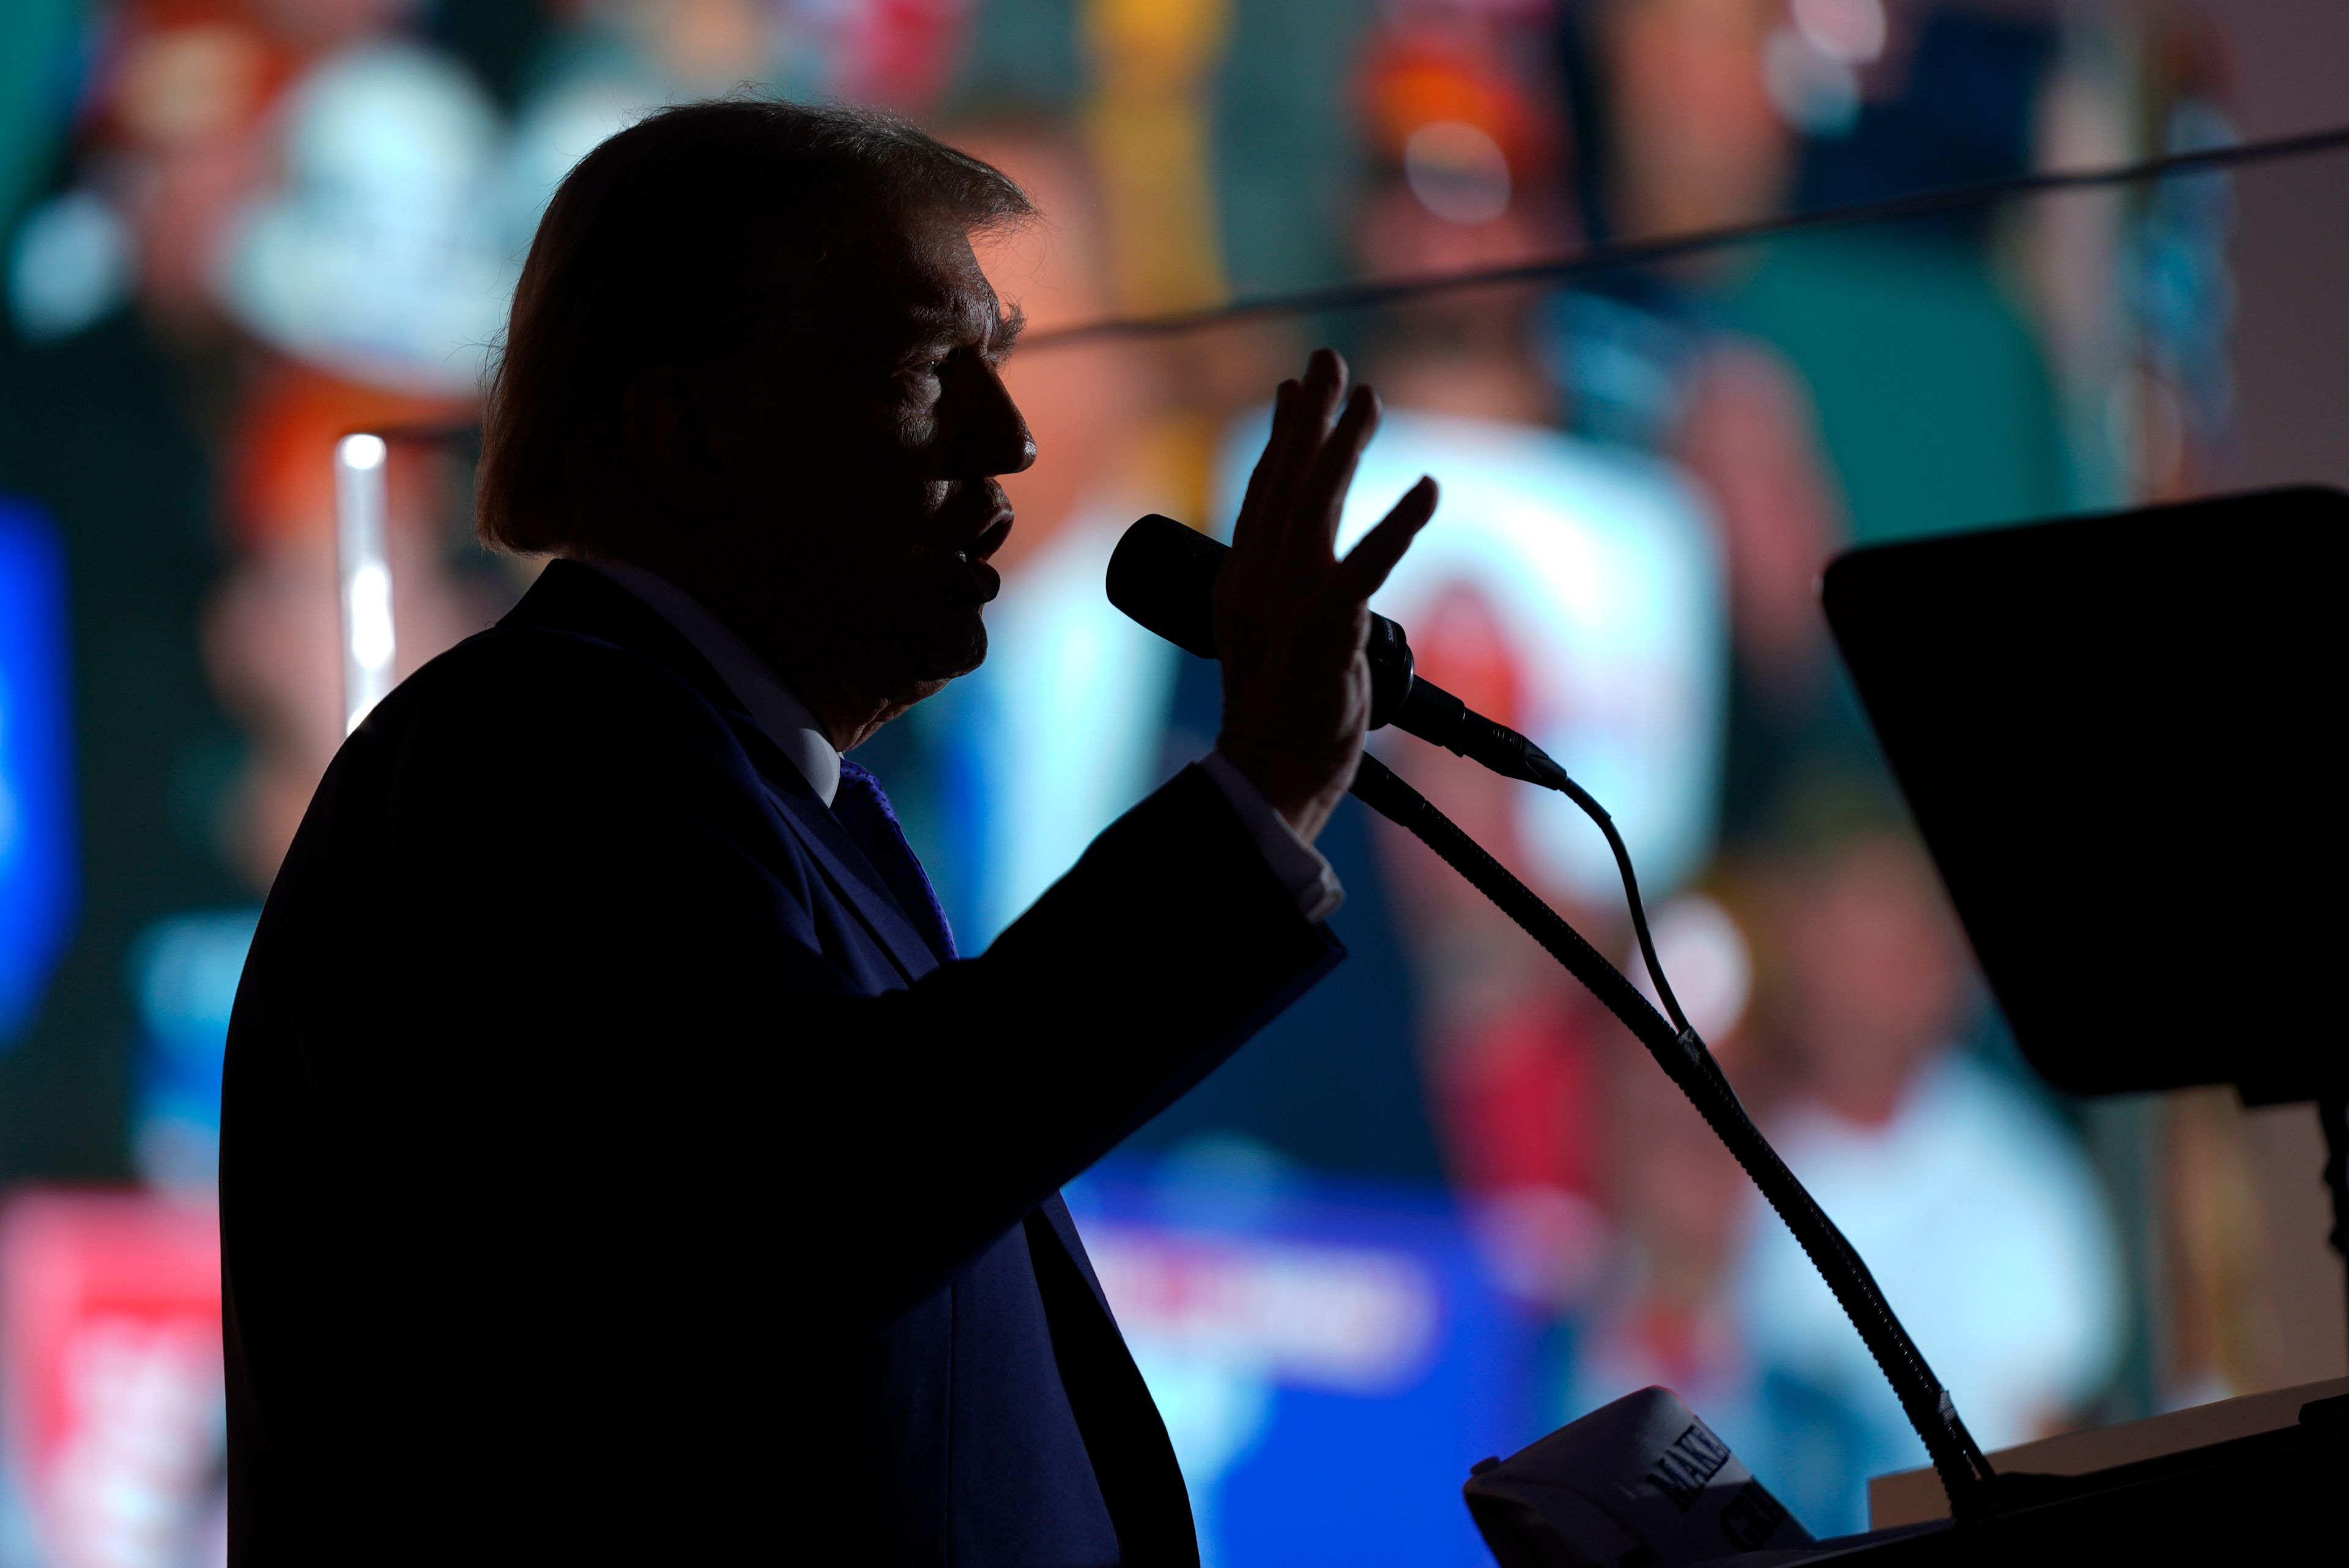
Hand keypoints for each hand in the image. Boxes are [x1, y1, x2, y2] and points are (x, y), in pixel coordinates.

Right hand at [1214, 349, 1436, 843]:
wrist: (1265, 778)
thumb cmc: (1274, 721)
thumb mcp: (1263, 645)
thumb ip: (1278, 599)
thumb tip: (1297, 568)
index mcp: (1240, 585)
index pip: (1261, 496)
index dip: (1282, 439)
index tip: (1296, 390)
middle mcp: (1259, 583)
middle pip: (1285, 483)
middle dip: (1310, 417)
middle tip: (1330, 360)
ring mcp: (1290, 603)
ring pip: (1317, 507)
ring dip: (1346, 448)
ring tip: (1371, 399)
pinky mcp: (1328, 629)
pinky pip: (1367, 565)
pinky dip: (1399, 524)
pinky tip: (1428, 489)